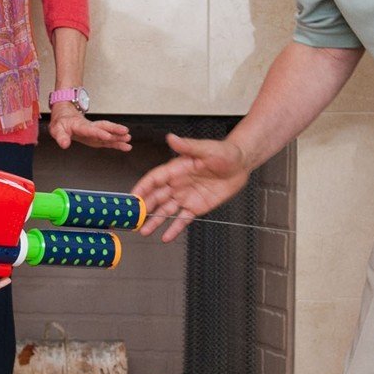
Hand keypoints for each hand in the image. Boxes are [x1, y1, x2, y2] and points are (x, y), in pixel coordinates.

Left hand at [48, 102, 131, 151]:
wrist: (65, 115)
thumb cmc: (61, 122)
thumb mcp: (56, 129)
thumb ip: (61, 137)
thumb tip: (64, 145)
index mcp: (80, 125)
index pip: (91, 129)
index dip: (99, 133)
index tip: (108, 136)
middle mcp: (90, 127)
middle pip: (104, 127)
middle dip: (115, 130)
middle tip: (125, 132)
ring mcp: (95, 132)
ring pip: (108, 132)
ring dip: (118, 135)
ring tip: (128, 139)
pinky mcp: (97, 137)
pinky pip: (108, 139)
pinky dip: (117, 143)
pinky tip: (126, 146)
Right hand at [131, 133, 249, 242]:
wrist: (241, 165)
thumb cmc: (225, 153)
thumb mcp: (206, 149)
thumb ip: (187, 146)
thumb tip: (172, 137)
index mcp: (176, 169)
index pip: (154, 179)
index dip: (142, 188)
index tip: (132, 197)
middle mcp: (177, 184)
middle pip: (155, 197)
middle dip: (143, 208)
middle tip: (132, 218)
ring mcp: (186, 197)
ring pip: (166, 211)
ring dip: (154, 221)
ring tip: (143, 230)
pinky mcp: (196, 207)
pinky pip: (182, 219)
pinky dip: (174, 229)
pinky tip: (165, 237)